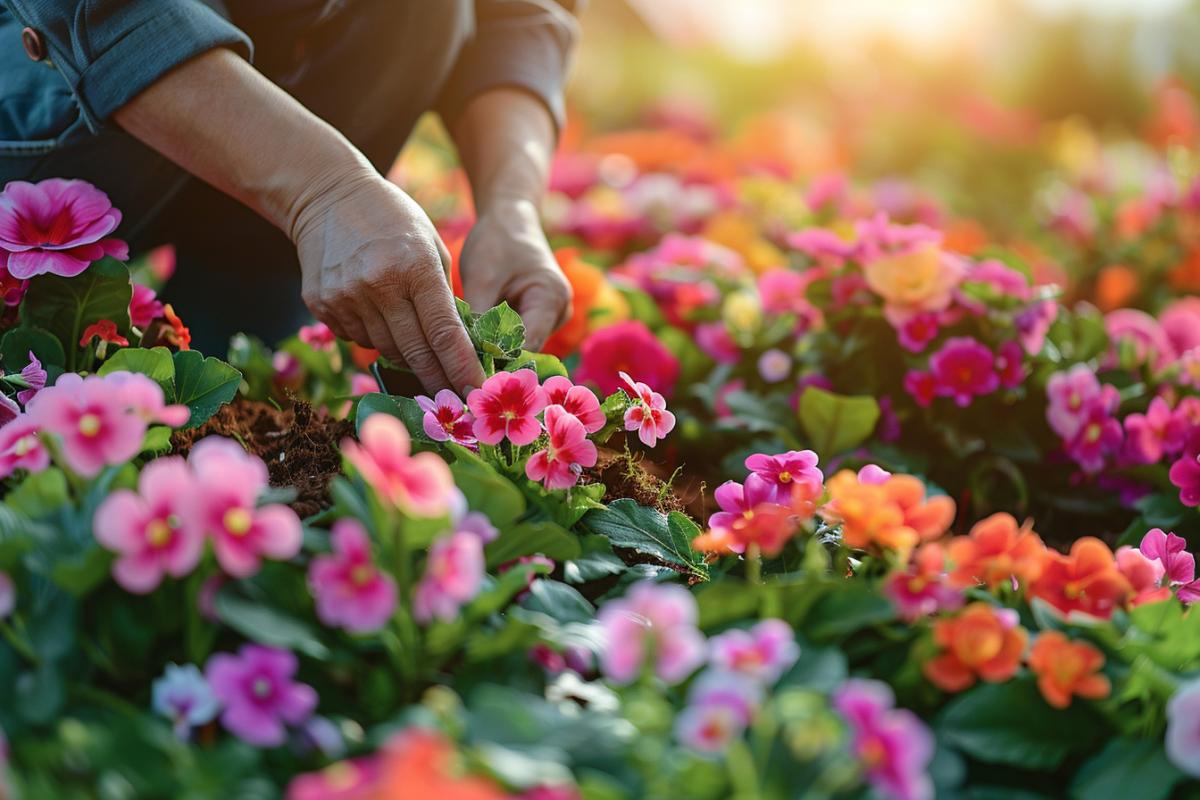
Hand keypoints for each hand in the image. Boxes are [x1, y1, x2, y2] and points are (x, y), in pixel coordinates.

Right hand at [292, 173, 484, 393]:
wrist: (326, 195)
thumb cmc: (392, 218)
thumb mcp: (430, 244)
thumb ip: (443, 293)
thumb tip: (454, 344)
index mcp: (415, 266)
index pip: (444, 332)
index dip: (461, 367)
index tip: (476, 391)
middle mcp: (378, 285)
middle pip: (415, 351)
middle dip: (438, 379)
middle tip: (454, 398)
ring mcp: (345, 297)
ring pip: (385, 349)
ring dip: (405, 354)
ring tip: (414, 344)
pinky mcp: (322, 304)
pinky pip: (357, 338)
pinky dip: (374, 337)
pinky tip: (377, 316)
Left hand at [458, 200, 571, 349]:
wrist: (510, 219)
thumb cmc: (495, 241)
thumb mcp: (482, 279)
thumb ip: (479, 321)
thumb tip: (467, 359)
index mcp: (551, 299)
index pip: (526, 346)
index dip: (498, 362)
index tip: (466, 372)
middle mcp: (560, 312)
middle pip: (525, 350)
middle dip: (494, 356)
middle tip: (457, 364)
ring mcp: (553, 316)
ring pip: (520, 346)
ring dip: (494, 348)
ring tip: (463, 346)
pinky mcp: (540, 318)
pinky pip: (518, 338)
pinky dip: (497, 338)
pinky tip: (475, 335)